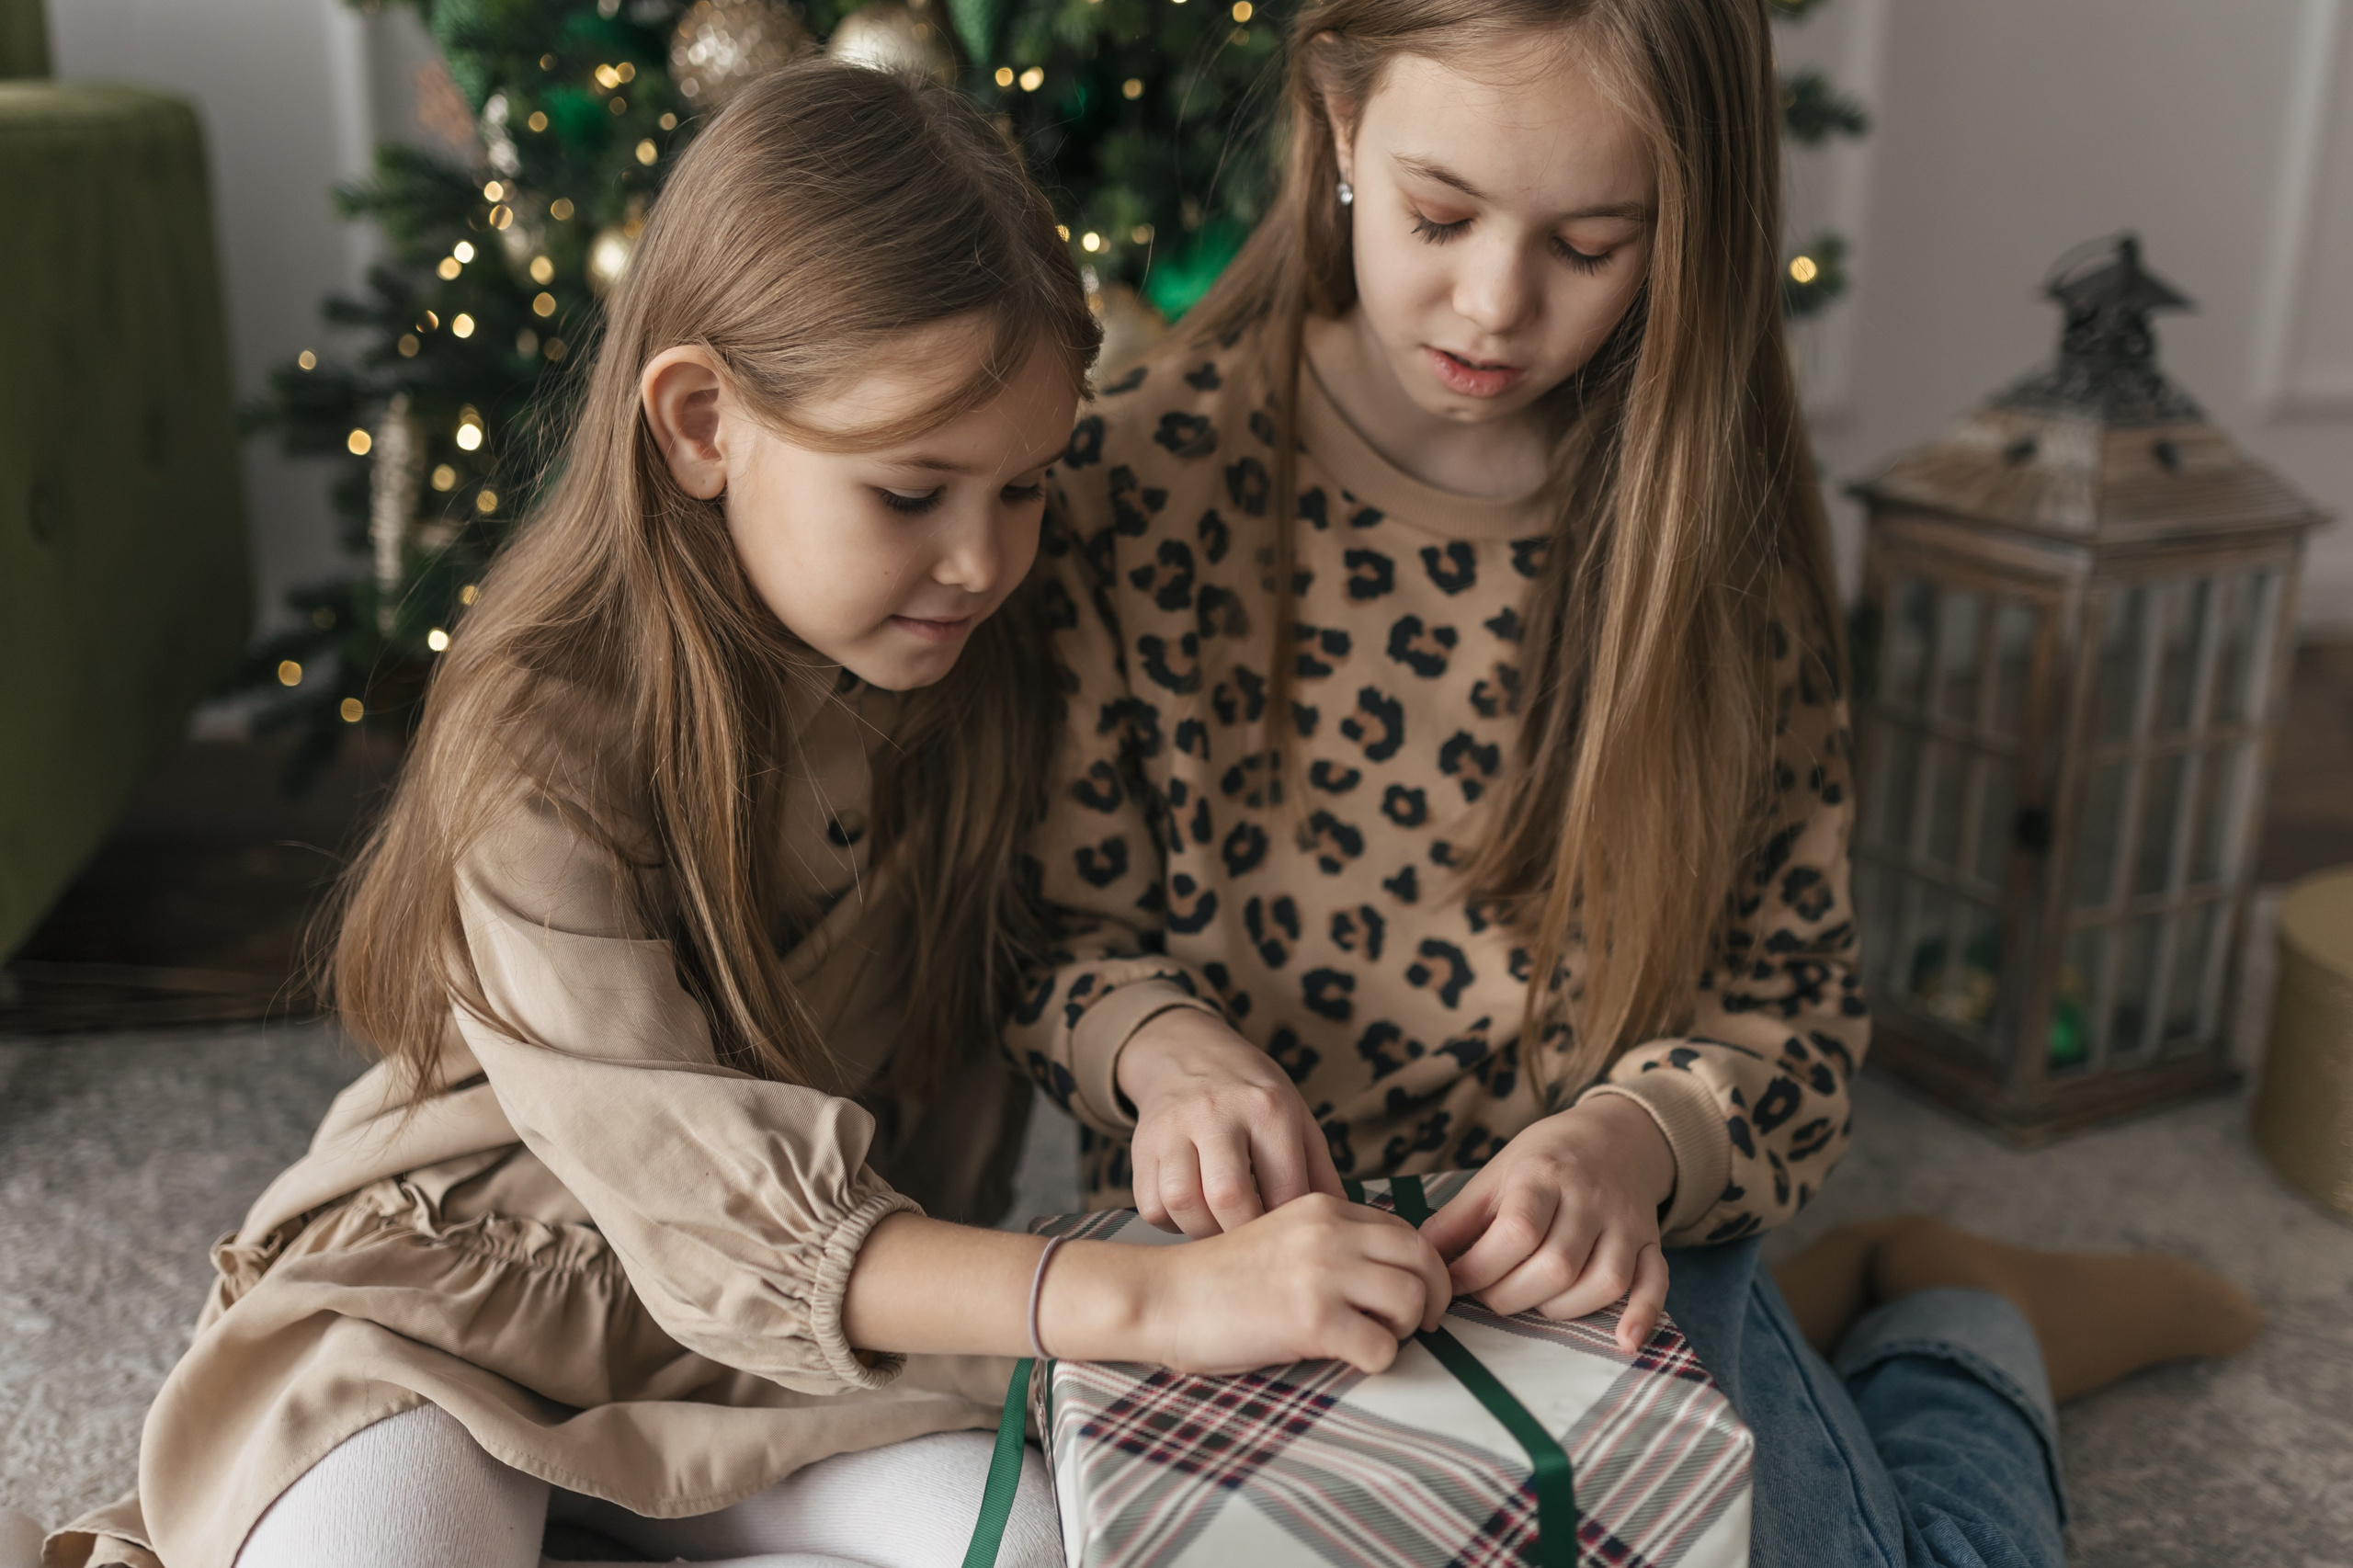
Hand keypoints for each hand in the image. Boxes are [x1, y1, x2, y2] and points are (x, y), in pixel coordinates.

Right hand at [1117, 1007, 1343, 1236]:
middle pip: (1227, 1196)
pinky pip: (1150, 1203)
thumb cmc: (1251, 1093)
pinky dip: (1171, 1222)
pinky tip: (1192, 1215)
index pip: (1284, 1187)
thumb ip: (1319, 1169)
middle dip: (1243, 1237)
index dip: (1290, 1228)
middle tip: (1253, 1249)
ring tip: (1222, 1233)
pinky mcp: (1141, 1144)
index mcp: (1268, 1107)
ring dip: (1204, 1232)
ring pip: (1181, 1201)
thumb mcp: (1296, 1114)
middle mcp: (1217, 1112)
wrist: (1187, 1051)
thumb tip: (1346, 1223)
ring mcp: (1173, 1126)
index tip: (1292, 1244)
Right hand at [1137, 1194, 1451, 1373]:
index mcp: (1323, 1206)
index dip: (1423, 1268)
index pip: (1406, 1231)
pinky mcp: (1313, 1320)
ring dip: (1404, 1330)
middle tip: (1421, 1325)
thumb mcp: (1282, 1236)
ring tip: (1373, 1338)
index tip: (1417, 1295)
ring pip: (1413, 1301)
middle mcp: (1329, 1232)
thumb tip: (1389, 1271)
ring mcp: (1322, 1273)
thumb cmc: (1220, 1279)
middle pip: (1424, 1260)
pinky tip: (1346, 1357)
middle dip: (1435, 1298)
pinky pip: (1382, 1347)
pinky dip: (1375, 1360)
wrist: (1164, 1296)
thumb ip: (1331, 1240)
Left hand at [1419, 1096, 1674, 1353]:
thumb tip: (1419, 1259)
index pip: (1516, 1231)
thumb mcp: (1495, 1175)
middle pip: (1557, 1265)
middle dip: (1511, 1296)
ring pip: (1601, 1281)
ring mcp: (1625, 1223)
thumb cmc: (1543, 1161)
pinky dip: (1644, 1313)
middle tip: (1489, 1296)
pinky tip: (1624, 1341)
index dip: (1479, 1269)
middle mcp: (1590, 1199)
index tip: (1453, 1283)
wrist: (1615, 1136)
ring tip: (1531, 1301)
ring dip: (1560, 1308)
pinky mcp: (1650, 1243)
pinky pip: (1656, 1282)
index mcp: (1544, 1176)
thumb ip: (1458, 1219)